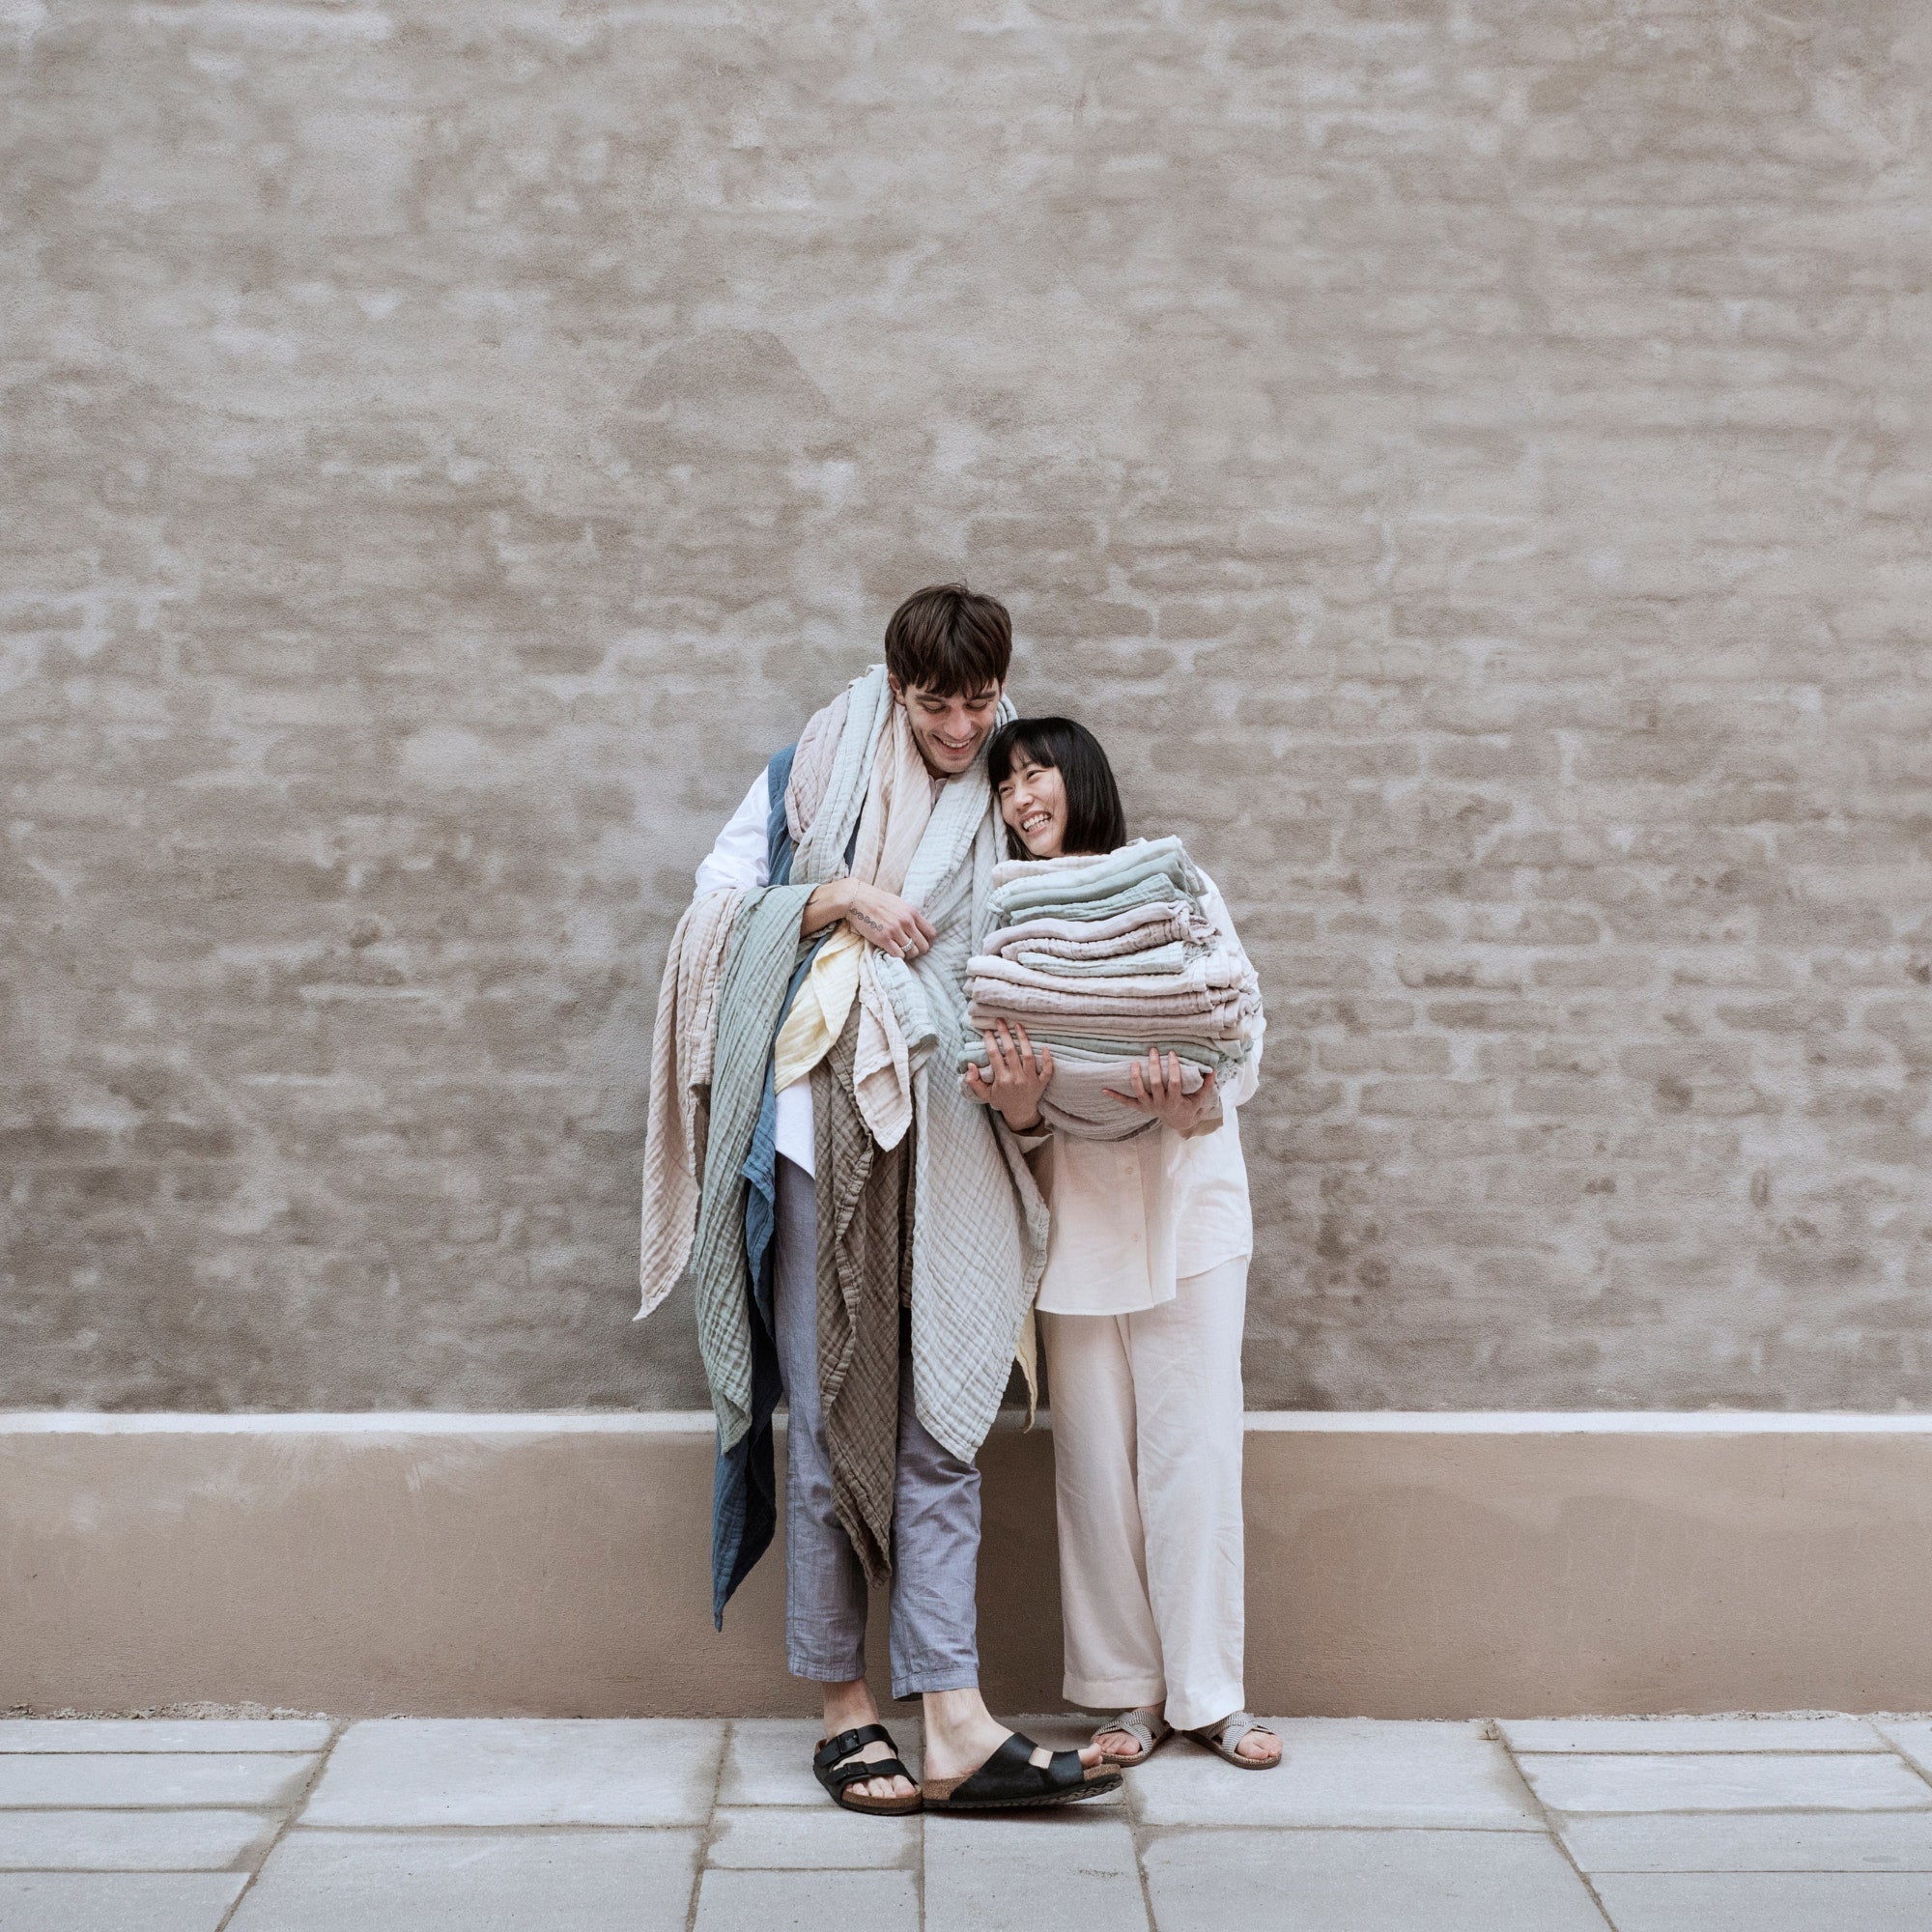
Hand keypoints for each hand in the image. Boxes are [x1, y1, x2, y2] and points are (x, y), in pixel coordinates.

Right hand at [818, 881, 936, 960]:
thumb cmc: (877, 901)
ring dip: (907, 955)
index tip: (920, 942)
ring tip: (900, 951)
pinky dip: (897, 957)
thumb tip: (918, 927)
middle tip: (910, 950)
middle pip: (924, 946)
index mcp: (912, 912)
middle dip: (918, 950)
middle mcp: (906, 921)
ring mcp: (895, 930)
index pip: (931, 933)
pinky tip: (891, 951)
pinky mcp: (883, 938)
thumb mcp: (899, 903)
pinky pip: (898, 955)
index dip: (927, 941)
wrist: (857, 899)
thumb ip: (910, 915)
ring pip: (912, 952)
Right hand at [963, 1020, 1053, 1131]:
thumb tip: (971, 1065)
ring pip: (1029, 1056)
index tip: (987, 1030)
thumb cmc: (1001, 1100)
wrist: (1019, 1113)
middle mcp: (1017, 1078)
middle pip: (1011, 1052)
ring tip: (1018, 1025)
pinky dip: (1047, 1059)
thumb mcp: (984, 1094)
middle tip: (1000, 1020)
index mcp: (1002, 1080)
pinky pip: (1047, 1070)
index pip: (994, 1056)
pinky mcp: (1042, 1083)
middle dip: (1004, 1034)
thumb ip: (973, 1081)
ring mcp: (1031, 1080)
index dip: (990, 1041)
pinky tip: (1044, 1046)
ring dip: (1023, 1039)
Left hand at [1105, 1052, 1216, 1133]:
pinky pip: (1126, 1102)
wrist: (1180, 1123)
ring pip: (1140, 1090)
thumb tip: (1213, 1069)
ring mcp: (1149, 1106)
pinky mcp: (1141, 1108)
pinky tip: (1104, 1089)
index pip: (1174, 1082)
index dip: (1173, 1067)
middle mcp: (1161, 1104)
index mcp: (1175, 1100)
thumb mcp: (1200, 1098)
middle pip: (1156, 1083)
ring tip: (1134, 1062)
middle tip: (1153, 1051)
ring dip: (1136, 1077)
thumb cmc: (1190, 1106)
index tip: (1172, 1053)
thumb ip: (1206, 1085)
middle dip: (1154, 1066)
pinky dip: (1115, 1096)